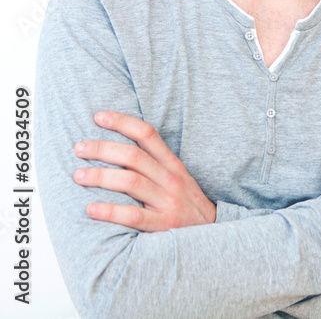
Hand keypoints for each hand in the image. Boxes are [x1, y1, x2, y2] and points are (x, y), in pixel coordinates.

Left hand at [73, 111, 215, 230]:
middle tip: (79, 148)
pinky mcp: (164, 225)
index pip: (147, 135)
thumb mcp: (177, 178)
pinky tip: (91, 209)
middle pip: (134, 156)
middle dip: (103, 149)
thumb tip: (117, 149)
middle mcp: (171, 179)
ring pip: (132, 182)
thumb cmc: (186, 205)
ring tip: (78, 175)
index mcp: (172, 165)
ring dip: (101, 176)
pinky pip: (134, 216)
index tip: (98, 116)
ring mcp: (168, 202)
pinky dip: (111, 211)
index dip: (122, 122)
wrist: (212, 235)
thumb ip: (154, 164)